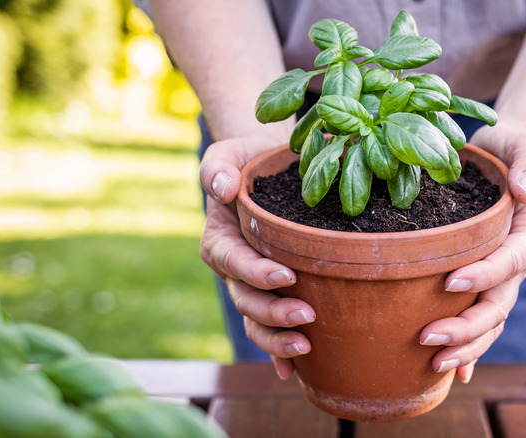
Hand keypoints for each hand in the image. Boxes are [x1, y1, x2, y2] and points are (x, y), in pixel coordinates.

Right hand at [199, 135, 314, 379]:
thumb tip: (224, 189)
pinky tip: (294, 371)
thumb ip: (218, 168)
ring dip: (277, 339)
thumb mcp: (230, 153)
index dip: (256, 273)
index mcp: (221, 240)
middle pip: (246, 300)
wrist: (269, 169)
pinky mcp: (272, 294)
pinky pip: (270, 329)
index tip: (286, 276)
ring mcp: (251, 287)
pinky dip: (278, 354)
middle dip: (273, 314)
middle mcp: (234, 269)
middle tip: (306, 317)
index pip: (233, 262)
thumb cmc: (249, 160)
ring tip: (307, 347)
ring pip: (256, 322)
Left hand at [419, 123, 525, 382]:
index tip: (450, 283)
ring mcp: (502, 280)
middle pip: (499, 303)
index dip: (484, 275)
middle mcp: (517, 264)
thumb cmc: (511, 151)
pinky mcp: (484, 286)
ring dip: (466, 346)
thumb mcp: (523, 144)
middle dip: (468, 326)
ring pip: (490, 322)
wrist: (505, 162)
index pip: (510, 261)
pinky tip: (450, 374)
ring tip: (434, 363)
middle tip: (428, 337)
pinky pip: (479, 322)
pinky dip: (468, 350)